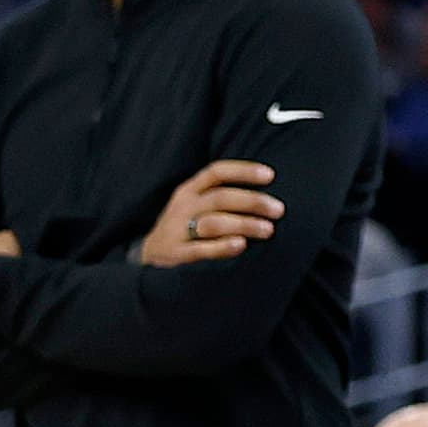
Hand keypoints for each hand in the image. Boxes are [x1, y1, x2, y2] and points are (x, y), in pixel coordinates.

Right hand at [137, 159, 281, 267]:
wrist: (149, 254)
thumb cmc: (186, 226)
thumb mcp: (196, 204)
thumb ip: (223, 196)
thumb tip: (268, 196)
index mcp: (189, 190)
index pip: (216, 172)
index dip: (244, 171)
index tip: (270, 176)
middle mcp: (183, 207)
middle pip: (220, 198)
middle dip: (253, 202)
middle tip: (278, 211)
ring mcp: (176, 230)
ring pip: (213, 223)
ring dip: (243, 224)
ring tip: (267, 230)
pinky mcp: (175, 253)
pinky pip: (200, 249)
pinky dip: (222, 247)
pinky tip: (241, 245)